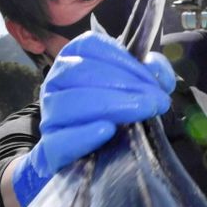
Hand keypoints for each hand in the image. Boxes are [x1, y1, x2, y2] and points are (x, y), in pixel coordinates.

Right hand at [11, 32, 174, 206]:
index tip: (152, 80)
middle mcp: (55, 82)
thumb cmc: (113, 115)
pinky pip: (60, 141)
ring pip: (70, 103)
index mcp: (73, 58)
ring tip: (142, 113)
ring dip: (111, 105)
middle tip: (156, 101)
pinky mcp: (49, 149)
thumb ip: (150, 74)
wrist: (89, 160)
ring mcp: (49, 116)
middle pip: (82, 72)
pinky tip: (107, 131)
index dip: (124, 60)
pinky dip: (84, 135)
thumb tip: (157, 71)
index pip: (91, 46)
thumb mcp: (135, 88)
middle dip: (125, 85)